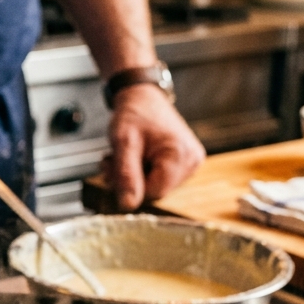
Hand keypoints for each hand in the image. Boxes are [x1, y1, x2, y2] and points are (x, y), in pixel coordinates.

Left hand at [105, 84, 204, 210]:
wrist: (143, 96)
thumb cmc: (134, 113)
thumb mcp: (123, 142)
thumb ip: (126, 174)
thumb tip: (128, 206)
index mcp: (180, 155)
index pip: (153, 192)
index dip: (129, 186)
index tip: (112, 168)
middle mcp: (192, 161)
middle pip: (155, 191)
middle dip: (129, 181)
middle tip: (113, 161)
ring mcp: (191, 163)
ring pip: (156, 188)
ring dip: (134, 177)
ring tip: (124, 156)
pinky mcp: (186, 164)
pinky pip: (160, 180)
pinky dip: (143, 173)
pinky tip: (137, 158)